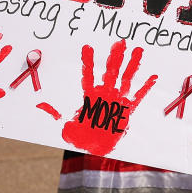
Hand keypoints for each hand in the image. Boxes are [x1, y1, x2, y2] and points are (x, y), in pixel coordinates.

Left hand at [61, 40, 157, 155]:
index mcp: (90, 97)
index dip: (88, 62)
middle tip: (119, 42)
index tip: (87, 47)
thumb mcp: (64, 127)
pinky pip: (138, 97)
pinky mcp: (127, 110)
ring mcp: (117, 101)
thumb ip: (54, 114)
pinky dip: (145, 87)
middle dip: (115, 57)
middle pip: (110, 72)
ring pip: (126, 79)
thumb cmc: (80, 137)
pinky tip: (152, 77)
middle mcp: (105, 95)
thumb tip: (38, 105)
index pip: (88, 75)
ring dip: (132, 65)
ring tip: (137, 51)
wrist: (94, 150)